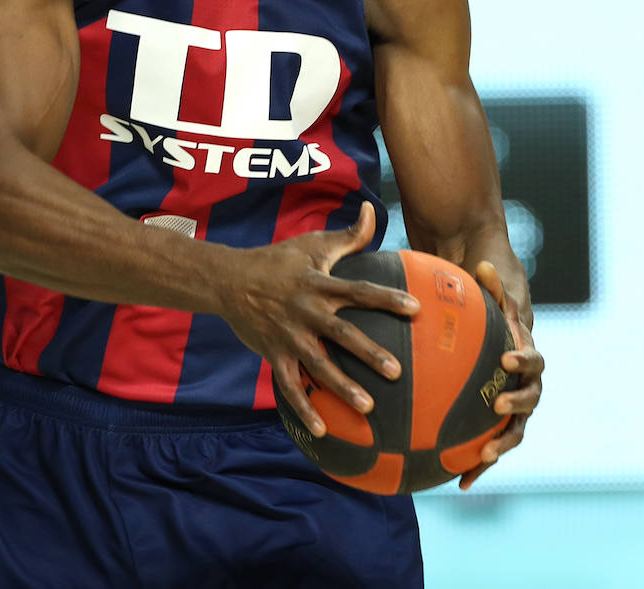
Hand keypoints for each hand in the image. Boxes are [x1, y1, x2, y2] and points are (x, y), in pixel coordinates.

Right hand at [221, 203, 419, 436]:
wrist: (228, 280)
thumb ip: (349, 236)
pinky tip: (323, 430)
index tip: (415, 308)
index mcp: (317, 285)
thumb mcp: (311, 245)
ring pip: (318, 364)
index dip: (386, 298)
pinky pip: (289, 385)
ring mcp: (288, 336)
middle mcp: (305, 312)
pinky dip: (304, 408)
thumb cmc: (276, 261)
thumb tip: (375, 212)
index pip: (357, 291)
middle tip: (397, 371)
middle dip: (368, 353)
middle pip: (341, 334)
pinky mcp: (274, 353)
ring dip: (341, 387)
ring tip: (369, 407)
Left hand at [459, 260, 543, 489]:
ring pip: (513, 430)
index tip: (505, 359)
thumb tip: (481, 263)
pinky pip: (487, 445)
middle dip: (516, 406)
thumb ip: (488, 284)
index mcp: (523, 353)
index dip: (522, 361)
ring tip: (481, 456)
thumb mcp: (486, 291)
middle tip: (497, 405)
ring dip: (500, 444)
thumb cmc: (484, 304)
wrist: (483, 323)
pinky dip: (476, 464)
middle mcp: (522, 382)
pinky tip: (460, 485)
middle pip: (530, 400)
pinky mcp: (490, 421)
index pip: (531, 360)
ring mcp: (508, 403)